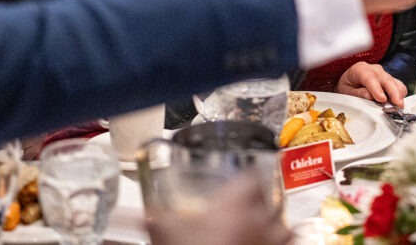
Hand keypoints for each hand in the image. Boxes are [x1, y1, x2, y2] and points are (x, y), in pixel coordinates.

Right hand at [146, 173, 290, 244]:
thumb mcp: (167, 234)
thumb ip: (154, 219)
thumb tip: (135, 215)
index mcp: (240, 203)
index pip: (251, 177)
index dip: (242, 181)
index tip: (233, 188)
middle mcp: (265, 219)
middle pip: (266, 202)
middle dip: (252, 209)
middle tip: (234, 220)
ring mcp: (278, 243)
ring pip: (280, 227)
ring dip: (267, 231)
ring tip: (245, 239)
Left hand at [336, 61, 407, 106]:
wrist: (350, 84)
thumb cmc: (347, 87)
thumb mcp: (346, 92)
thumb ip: (358, 93)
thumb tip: (370, 96)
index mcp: (360, 69)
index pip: (370, 77)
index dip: (376, 88)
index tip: (382, 99)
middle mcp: (374, 69)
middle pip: (387, 79)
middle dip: (394, 92)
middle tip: (397, 105)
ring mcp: (383, 74)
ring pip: (396, 82)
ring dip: (398, 95)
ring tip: (397, 107)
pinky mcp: (390, 81)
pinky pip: (399, 86)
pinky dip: (400, 96)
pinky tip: (396, 104)